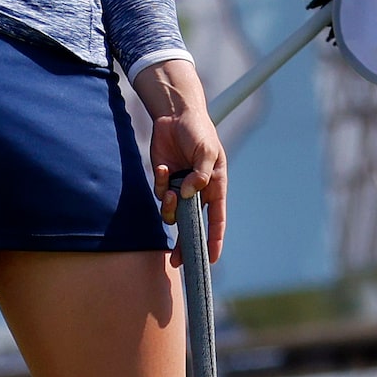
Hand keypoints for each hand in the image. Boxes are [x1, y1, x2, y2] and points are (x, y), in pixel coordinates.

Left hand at [133, 60, 226, 264]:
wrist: (175, 114)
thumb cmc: (198, 131)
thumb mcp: (206, 151)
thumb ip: (201, 173)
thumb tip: (189, 194)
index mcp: (215, 187)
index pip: (217, 219)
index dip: (214, 240)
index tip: (211, 259)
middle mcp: (198, 191)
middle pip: (192, 225)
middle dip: (185, 244)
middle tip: (177, 262)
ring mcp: (180, 187)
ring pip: (172, 212)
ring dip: (168, 207)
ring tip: (170, 190)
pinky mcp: (164, 179)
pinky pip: (159, 193)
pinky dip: (160, 183)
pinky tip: (163, 167)